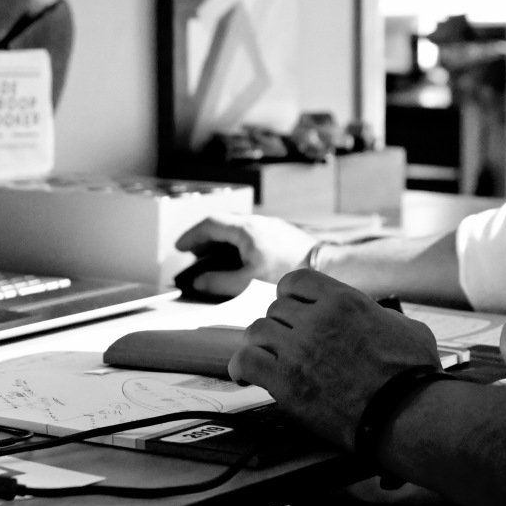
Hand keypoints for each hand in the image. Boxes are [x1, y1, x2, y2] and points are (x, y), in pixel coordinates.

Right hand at [174, 213, 317, 297]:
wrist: (327, 267)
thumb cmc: (288, 273)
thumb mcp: (248, 282)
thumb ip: (219, 282)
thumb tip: (199, 282)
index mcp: (246, 229)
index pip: (209, 223)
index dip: (191, 236)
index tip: (179, 248)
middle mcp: (258, 222)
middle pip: (222, 223)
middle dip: (204, 238)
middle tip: (193, 254)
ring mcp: (271, 226)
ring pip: (237, 228)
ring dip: (221, 240)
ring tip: (213, 258)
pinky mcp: (282, 234)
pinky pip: (251, 233)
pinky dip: (237, 243)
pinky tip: (240, 260)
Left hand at [229, 269, 441, 451]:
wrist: (405, 415)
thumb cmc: (414, 377)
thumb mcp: (409, 329)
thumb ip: (382, 316)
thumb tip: (375, 318)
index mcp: (344, 301)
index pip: (297, 280)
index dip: (290, 294)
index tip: (292, 308)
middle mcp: (316, 320)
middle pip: (275, 308)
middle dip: (280, 325)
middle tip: (285, 343)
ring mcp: (298, 349)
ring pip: (256, 331)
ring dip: (261, 344)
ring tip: (266, 358)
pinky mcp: (285, 382)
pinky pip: (244, 362)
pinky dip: (241, 368)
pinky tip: (245, 375)